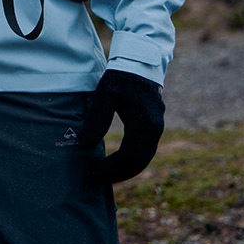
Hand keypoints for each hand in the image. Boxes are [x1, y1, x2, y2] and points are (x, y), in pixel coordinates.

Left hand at [78, 69, 164, 183]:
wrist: (139, 64)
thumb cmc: (120, 78)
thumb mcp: (104, 94)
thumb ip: (96, 119)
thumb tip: (85, 145)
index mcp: (143, 121)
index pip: (128, 155)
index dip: (110, 168)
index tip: (93, 174)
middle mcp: (155, 128)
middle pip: (138, 162)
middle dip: (116, 174)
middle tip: (96, 179)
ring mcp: (158, 128)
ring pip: (144, 159)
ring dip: (125, 171)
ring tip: (105, 176)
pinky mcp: (156, 128)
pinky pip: (146, 152)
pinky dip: (132, 162)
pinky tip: (117, 165)